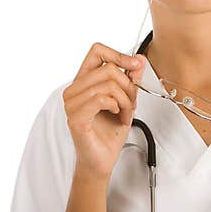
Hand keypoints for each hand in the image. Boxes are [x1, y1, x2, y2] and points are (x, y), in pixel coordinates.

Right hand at [63, 43, 145, 182]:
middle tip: (130, 103)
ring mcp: (72, 104)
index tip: (135, 65)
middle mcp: (73, 90)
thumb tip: (139, 59)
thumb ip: (131, 79)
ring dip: (125, 100)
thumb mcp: (126, 100)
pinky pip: (102, 99)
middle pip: (108, 68)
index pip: (97, 51)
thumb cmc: (109, 132)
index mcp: (83, 82)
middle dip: (128, 86)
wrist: (102, 160)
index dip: (118, 54)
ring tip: (125, 113)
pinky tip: (117, 115)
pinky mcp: (76, 118)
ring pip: (108, 84)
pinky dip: (117, 107)